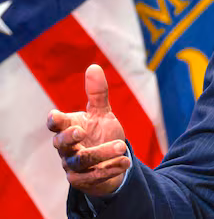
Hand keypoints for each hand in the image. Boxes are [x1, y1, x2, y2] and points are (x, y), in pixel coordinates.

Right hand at [47, 64, 129, 196]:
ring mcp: (73, 166)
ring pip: (82, 161)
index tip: (56, 115)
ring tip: (122, 145)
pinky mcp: (84, 180)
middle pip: (61, 144)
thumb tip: (94, 66)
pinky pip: (94, 177)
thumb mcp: (101, 113)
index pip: (56, 124)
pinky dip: (111, 168)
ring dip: (102, 153)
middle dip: (69, 138)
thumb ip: (98, 94)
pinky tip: (126, 162)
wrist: (110, 161)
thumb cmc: (100, 134)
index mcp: (69, 128)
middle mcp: (67, 148)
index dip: (55, 121)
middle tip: (81, 131)